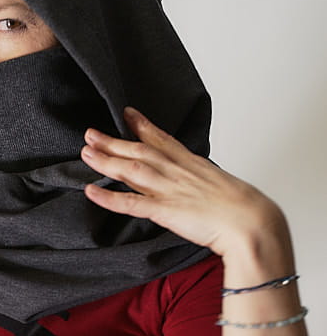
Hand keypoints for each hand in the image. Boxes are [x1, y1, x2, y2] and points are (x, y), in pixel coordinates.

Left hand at [81, 106, 281, 257]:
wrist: (250, 221)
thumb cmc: (241, 208)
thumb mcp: (219, 184)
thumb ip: (201, 180)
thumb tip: (195, 183)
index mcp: (190, 163)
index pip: (162, 139)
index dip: (142, 126)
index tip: (127, 113)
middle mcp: (176, 172)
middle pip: (139, 150)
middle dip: (113, 141)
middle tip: (90, 132)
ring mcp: (169, 190)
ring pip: (131, 169)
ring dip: (106, 160)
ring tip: (85, 152)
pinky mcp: (165, 211)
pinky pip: (131, 203)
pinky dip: (109, 198)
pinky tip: (90, 192)